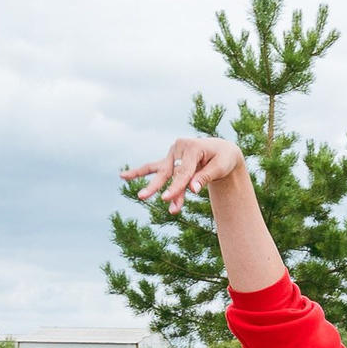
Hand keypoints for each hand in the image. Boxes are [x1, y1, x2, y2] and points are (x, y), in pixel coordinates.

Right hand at [122, 136, 248, 214]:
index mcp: (192, 147)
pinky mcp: (170, 160)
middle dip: (155, 186)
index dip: (176, 187)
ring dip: (144, 178)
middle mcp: (179, 148)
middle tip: (142, 197)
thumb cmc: (223, 159)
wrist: (222, 151)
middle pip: (166, 171)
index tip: (167, 200)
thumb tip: (192, 190)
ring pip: (159, 170)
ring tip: (125, 179)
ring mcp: (173, 154)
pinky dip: (141, 172)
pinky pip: (155, 168)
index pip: (183, 172)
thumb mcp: (220, 168)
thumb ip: (205, 177)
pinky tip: (123, 176)